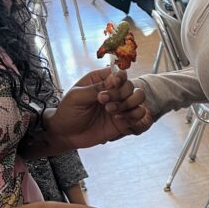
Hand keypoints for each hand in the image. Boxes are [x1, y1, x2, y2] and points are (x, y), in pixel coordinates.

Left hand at [32, 69, 153, 156]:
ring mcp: (120, 105)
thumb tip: (114, 80)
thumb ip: (96, 88)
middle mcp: (113, 91)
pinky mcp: (125, 120)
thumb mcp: (77, 97)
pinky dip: (134, 115)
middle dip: (120, 93)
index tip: (112, 84)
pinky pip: (140, 114)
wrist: (68, 134)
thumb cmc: (69, 112)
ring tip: (110, 111)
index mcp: (101, 80)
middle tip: (103, 102)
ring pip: (139, 97)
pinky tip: (118, 119)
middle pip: (131, 85)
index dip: (120, 77)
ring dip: (128, 104)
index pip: (119, 73)